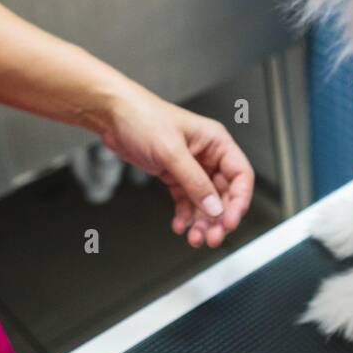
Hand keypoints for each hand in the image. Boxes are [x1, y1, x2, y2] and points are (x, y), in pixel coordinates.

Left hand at [100, 87, 253, 247]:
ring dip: (201, 220)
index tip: (229, 221)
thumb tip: (214, 207)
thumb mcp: (172, 151)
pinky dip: (184, 214)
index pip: (240, 175)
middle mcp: (207, 154)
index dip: (238, 200)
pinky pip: (186, 200)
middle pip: (224, 193)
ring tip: (195, 237)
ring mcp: (191, 166)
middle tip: (211, 237)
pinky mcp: (174, 174)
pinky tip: (179, 224)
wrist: (113, 116)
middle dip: (218, 217)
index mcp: (216, 142)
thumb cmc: (142, 117)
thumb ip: (195, 182)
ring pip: (205, 201)